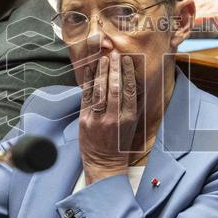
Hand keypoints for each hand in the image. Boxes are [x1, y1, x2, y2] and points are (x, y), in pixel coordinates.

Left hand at [79, 52, 139, 183]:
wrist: (104, 163)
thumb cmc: (120, 142)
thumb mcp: (132, 124)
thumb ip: (132, 104)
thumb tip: (133, 81)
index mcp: (128, 118)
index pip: (129, 90)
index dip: (128, 73)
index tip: (127, 60)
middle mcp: (113, 118)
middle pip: (114, 88)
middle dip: (114, 69)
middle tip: (114, 54)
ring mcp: (97, 119)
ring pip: (100, 90)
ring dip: (101, 72)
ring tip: (104, 58)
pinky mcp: (84, 120)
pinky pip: (87, 97)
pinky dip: (89, 82)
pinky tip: (90, 70)